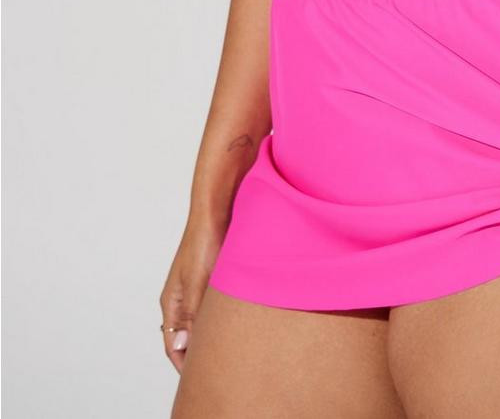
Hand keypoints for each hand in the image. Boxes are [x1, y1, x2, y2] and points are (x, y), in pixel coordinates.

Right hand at [158, 215, 226, 372]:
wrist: (217, 209)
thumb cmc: (204, 242)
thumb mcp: (198, 281)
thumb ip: (190, 314)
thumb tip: (180, 346)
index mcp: (171, 302)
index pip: (172, 344)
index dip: (184, 364)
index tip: (199, 379)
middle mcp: (181, 299)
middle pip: (186, 337)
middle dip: (198, 354)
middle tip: (217, 370)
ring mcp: (196, 290)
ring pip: (200, 323)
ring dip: (211, 336)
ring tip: (229, 351)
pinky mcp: (211, 280)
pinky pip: (212, 309)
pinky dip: (220, 320)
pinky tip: (237, 324)